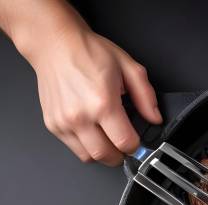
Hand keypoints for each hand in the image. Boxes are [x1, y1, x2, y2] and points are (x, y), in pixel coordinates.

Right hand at [23, 26, 161, 165]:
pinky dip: (86, 146)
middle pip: (106, 156)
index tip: (136, 140)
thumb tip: (154, 118)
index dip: (135, 146)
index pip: (125, 143)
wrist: (54, 44)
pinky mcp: (52, 125)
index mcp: (103, 103)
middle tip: (123, 144)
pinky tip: (91, 131)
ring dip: (102, 153)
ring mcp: (64, 122)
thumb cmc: (88, 52)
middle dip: (120, 155)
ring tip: (107, 138)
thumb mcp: (128, 67)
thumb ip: (145, 96)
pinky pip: (74, 149)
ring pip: (89, 157)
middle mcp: (81, 116)